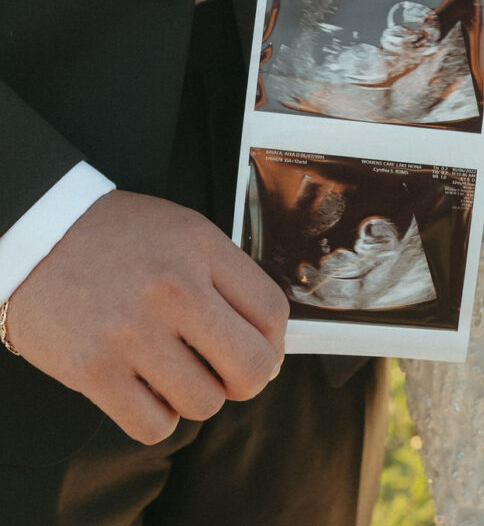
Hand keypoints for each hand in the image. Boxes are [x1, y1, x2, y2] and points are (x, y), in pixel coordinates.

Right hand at [6, 191, 288, 444]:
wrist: (35, 235)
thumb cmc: (114, 235)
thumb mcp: (182, 230)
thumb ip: (226, 275)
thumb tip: (266, 341)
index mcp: (201, 248)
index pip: (272, 312)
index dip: (275, 342)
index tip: (263, 349)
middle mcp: (174, 289)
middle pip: (252, 367)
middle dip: (247, 379)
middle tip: (226, 371)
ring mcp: (133, 333)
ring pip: (205, 403)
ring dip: (196, 395)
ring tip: (174, 369)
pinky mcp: (95, 371)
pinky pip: (155, 426)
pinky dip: (157, 416)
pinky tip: (146, 388)